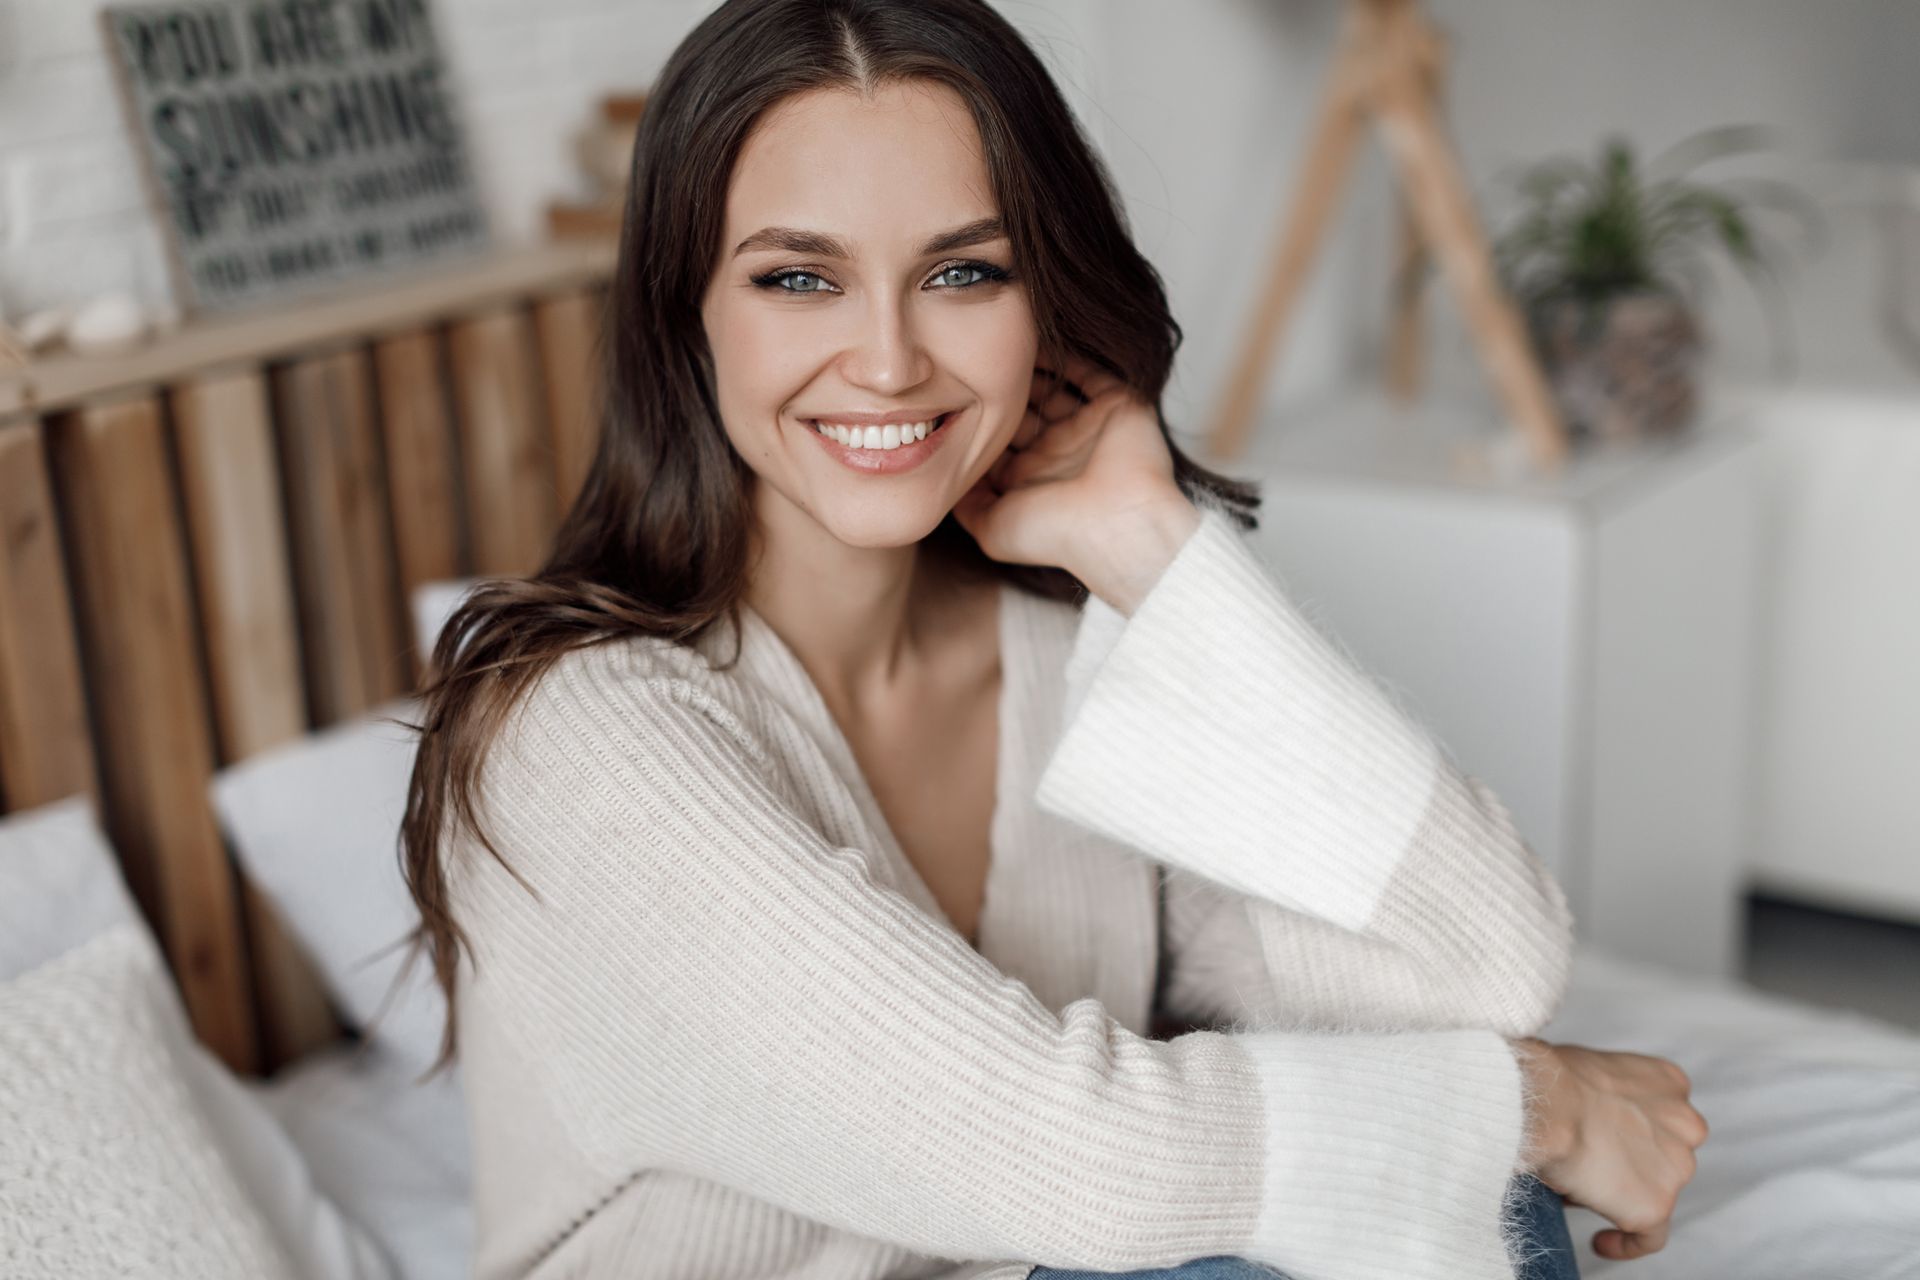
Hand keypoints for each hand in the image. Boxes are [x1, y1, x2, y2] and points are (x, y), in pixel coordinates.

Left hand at [950, 353, 1197, 606]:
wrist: (1118, 525)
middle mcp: (1056, 450)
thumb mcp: (992, 529)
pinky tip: (1039, 341)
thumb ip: (966, 505)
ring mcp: (1086, 427)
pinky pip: (1087, 373)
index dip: (973, 417)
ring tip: (999, 343)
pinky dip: (1066, 357)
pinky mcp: (1114, 406)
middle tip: (969, 359)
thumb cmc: (1055, 533)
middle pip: (1021, 408)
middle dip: (997, 388)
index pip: (996, 437)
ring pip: (1051, 388)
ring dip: (1028, 368)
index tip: (945, 393)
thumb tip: (944, 482)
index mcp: (1030, 476)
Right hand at [1513, 1037, 1709, 1262]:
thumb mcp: (1587, 1070)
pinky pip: (1650, 1237)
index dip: (1632, 1131)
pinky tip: (1601, 1243)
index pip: (1661, 1116)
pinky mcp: (1656, 1205)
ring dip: (1621, 1193)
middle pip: (1664, 1154)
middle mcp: (1685, 1123)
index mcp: (1668, 1082)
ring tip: (1577, 1189)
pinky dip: (1627, 1243)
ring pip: (1653, 1191)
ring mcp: (1676, 1167)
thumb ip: (1602, 1095)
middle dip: (1630, 1161)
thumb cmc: (1546, 1079)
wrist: (1545, 1102)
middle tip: (1588, 1164)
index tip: (1608, 1142)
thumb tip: (1582, 1126)